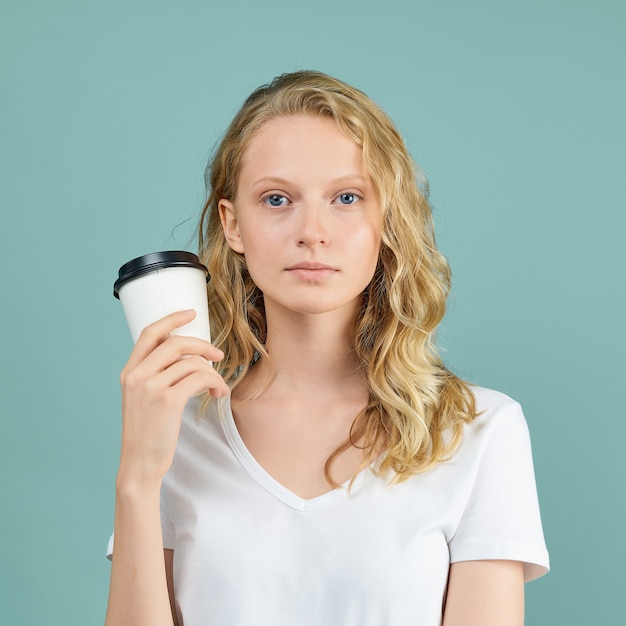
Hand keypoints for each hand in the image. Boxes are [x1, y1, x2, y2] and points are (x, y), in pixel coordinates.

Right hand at [117, 310, 228, 486]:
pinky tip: (218, 394)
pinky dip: (214, 383)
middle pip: (176, 343)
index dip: (171, 319)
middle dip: (202, 345)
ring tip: (218, 387)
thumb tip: (188, 356)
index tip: (191, 313)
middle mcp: (136, 376)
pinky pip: (199, 378)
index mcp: (129, 372)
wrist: (140, 464)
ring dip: (213, 373)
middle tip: (218, 354)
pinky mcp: (167, 401)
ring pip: (192, 363)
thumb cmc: (147, 432)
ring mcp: (150, 388)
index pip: (149, 333)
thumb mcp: (142, 398)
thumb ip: (156, 374)